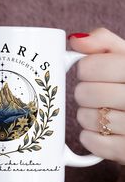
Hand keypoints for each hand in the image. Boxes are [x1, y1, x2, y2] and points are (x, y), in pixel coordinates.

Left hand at [69, 28, 124, 163]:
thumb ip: (104, 44)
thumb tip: (75, 40)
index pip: (89, 66)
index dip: (85, 70)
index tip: (93, 72)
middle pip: (84, 93)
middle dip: (85, 93)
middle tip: (98, 95)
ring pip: (85, 117)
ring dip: (88, 115)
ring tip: (105, 113)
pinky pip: (90, 141)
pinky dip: (90, 137)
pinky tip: (103, 131)